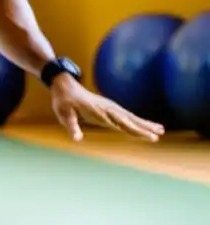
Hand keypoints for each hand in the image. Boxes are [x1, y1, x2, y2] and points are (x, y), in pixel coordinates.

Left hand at [49, 75, 163, 141]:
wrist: (64, 85)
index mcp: (100, 112)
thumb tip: (77, 139)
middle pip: (129, 120)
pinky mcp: (109, 107)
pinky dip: (137, 120)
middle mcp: (108, 109)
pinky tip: (146, 124)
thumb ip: (71, 126)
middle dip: (144, 127)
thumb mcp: (64, 114)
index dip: (135, 130)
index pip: (121, 124)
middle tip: (159, 135)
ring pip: (130, 117)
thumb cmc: (63, 101)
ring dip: (145, 123)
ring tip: (161, 130)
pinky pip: (126, 115)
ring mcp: (110, 107)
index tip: (149, 136)